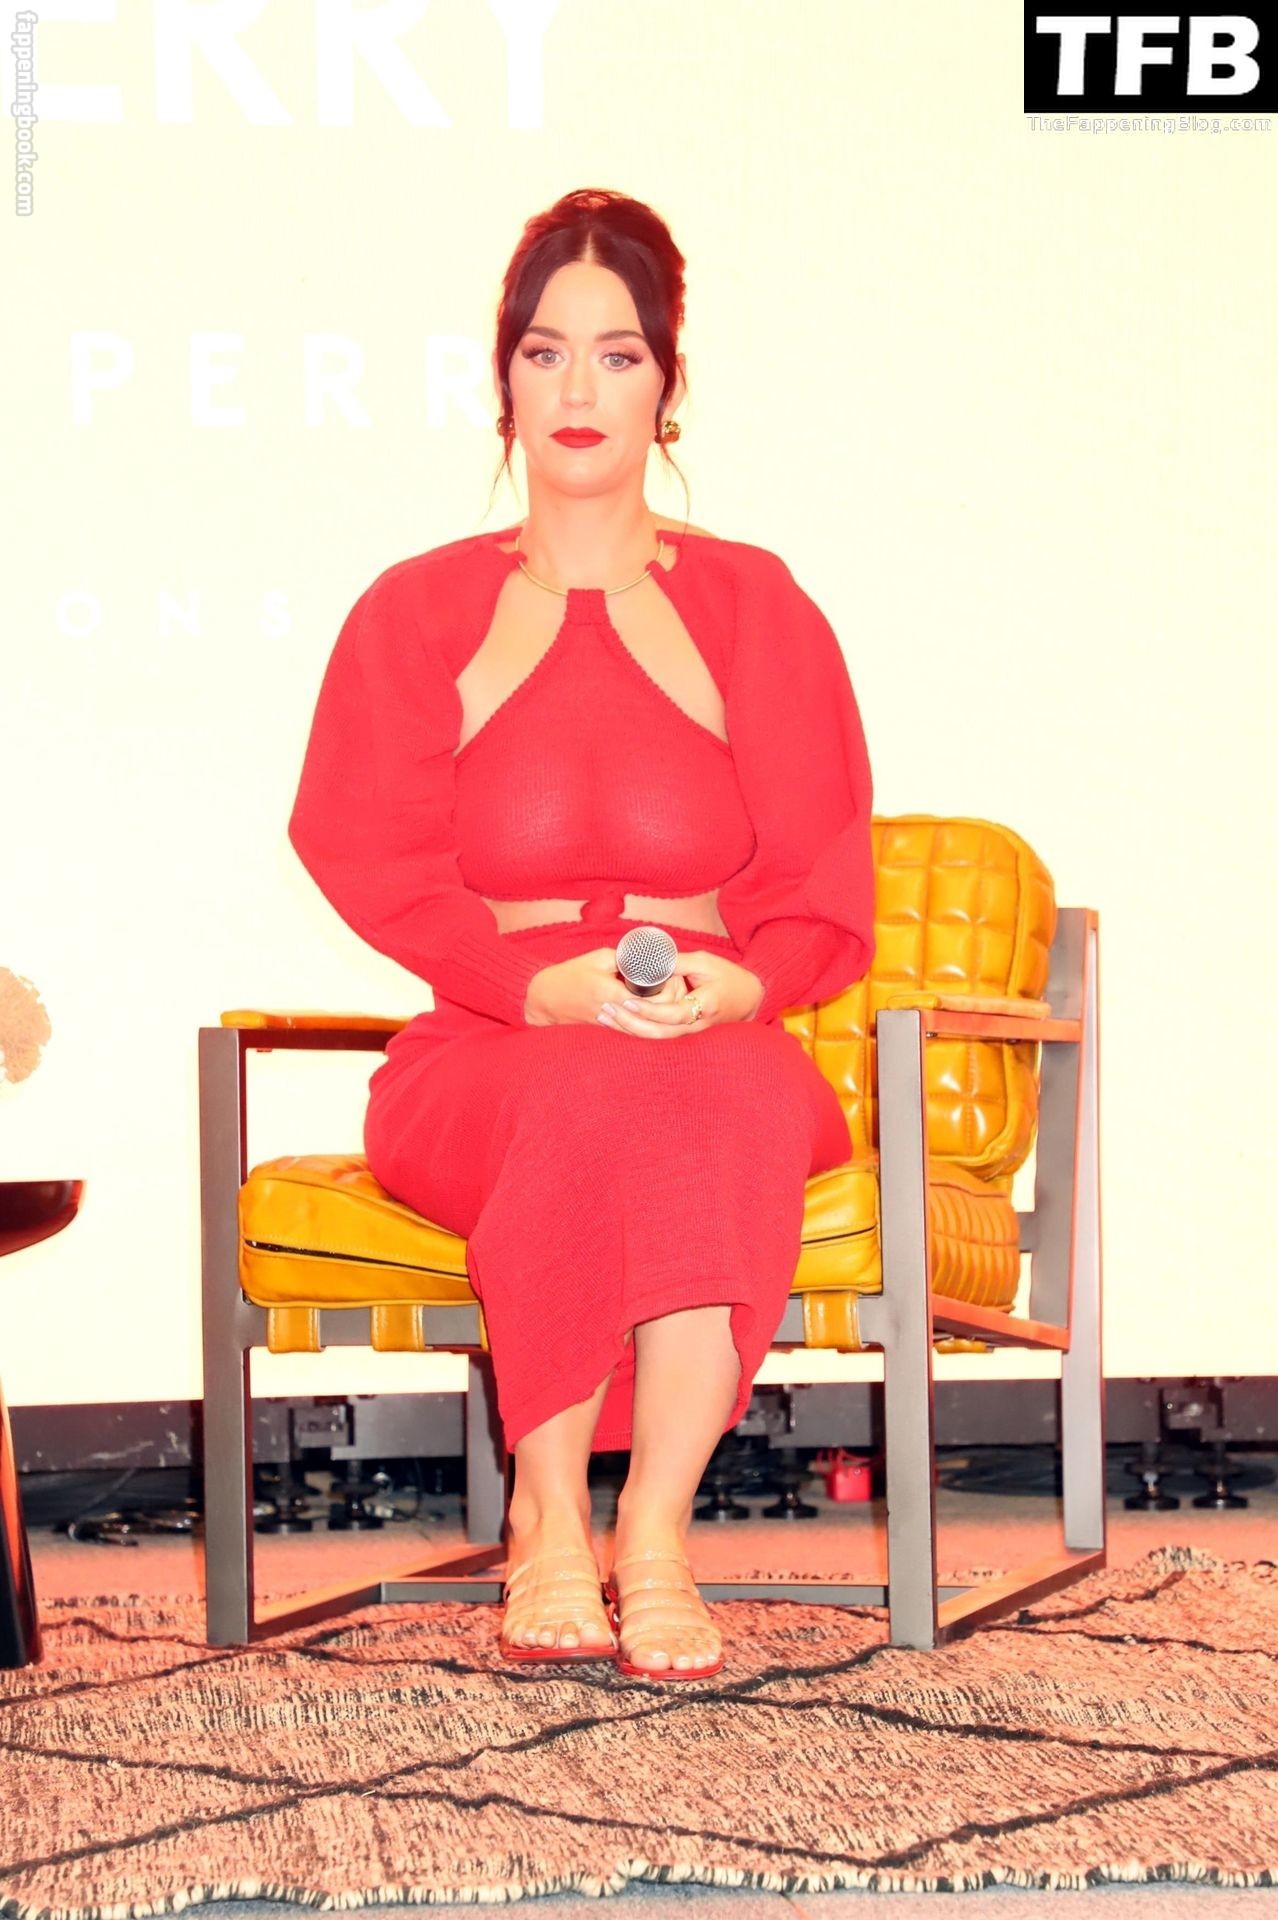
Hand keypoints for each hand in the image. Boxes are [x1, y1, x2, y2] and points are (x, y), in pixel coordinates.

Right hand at [523, 948, 682, 1026]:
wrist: (546, 998)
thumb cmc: (570, 975)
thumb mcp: (599, 958)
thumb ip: (625, 959)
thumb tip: (648, 958)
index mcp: (612, 992)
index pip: (652, 997)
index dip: (669, 987)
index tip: (674, 974)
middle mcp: (614, 1012)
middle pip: (654, 1014)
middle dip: (669, 1000)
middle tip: (677, 984)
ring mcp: (612, 1024)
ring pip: (647, 1026)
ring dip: (661, 1013)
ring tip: (670, 996)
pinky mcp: (610, 1029)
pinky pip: (636, 1030)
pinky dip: (649, 1020)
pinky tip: (657, 1010)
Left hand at [598, 949, 764, 1038]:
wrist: (749, 998)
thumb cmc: (729, 977)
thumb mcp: (705, 962)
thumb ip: (677, 962)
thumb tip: (651, 958)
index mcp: (705, 1006)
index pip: (672, 1014)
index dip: (648, 1010)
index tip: (627, 1000)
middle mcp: (697, 1025)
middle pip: (659, 1033)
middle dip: (630, 1023)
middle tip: (606, 1010)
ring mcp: (693, 1034)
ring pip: (657, 1040)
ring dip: (629, 1030)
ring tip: (605, 1017)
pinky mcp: (686, 1036)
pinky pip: (659, 1038)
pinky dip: (637, 1032)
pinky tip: (619, 1024)